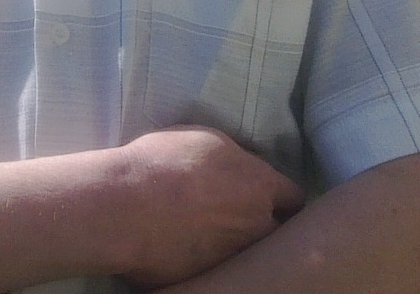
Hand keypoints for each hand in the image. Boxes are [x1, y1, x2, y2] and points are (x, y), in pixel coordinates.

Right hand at [105, 125, 304, 288]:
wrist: (125, 206)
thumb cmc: (162, 162)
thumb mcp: (205, 139)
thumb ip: (233, 157)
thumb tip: (237, 167)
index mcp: (259, 186)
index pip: (294, 197)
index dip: (281, 197)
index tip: (268, 196)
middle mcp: (256, 225)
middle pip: (276, 231)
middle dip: (262, 224)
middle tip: (236, 216)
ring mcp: (234, 257)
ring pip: (246, 252)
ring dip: (233, 242)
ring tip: (207, 232)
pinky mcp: (210, 278)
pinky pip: (217, 268)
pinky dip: (207, 259)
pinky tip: (185, 246)